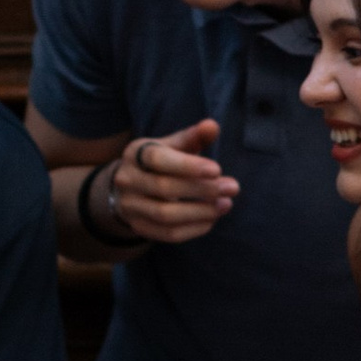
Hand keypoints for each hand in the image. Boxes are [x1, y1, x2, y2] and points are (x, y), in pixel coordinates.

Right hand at [105, 118, 239, 245]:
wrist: (131, 188)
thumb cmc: (161, 162)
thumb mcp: (173, 145)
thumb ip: (194, 137)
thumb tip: (212, 126)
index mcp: (136, 154)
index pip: (158, 159)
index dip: (187, 166)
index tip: (217, 170)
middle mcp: (127, 180)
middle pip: (164, 188)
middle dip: (202, 190)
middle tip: (232, 187)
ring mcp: (130, 206)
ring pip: (166, 215)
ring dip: (201, 212)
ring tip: (226, 204)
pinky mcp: (139, 227)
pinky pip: (168, 234)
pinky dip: (194, 228)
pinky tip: (212, 218)